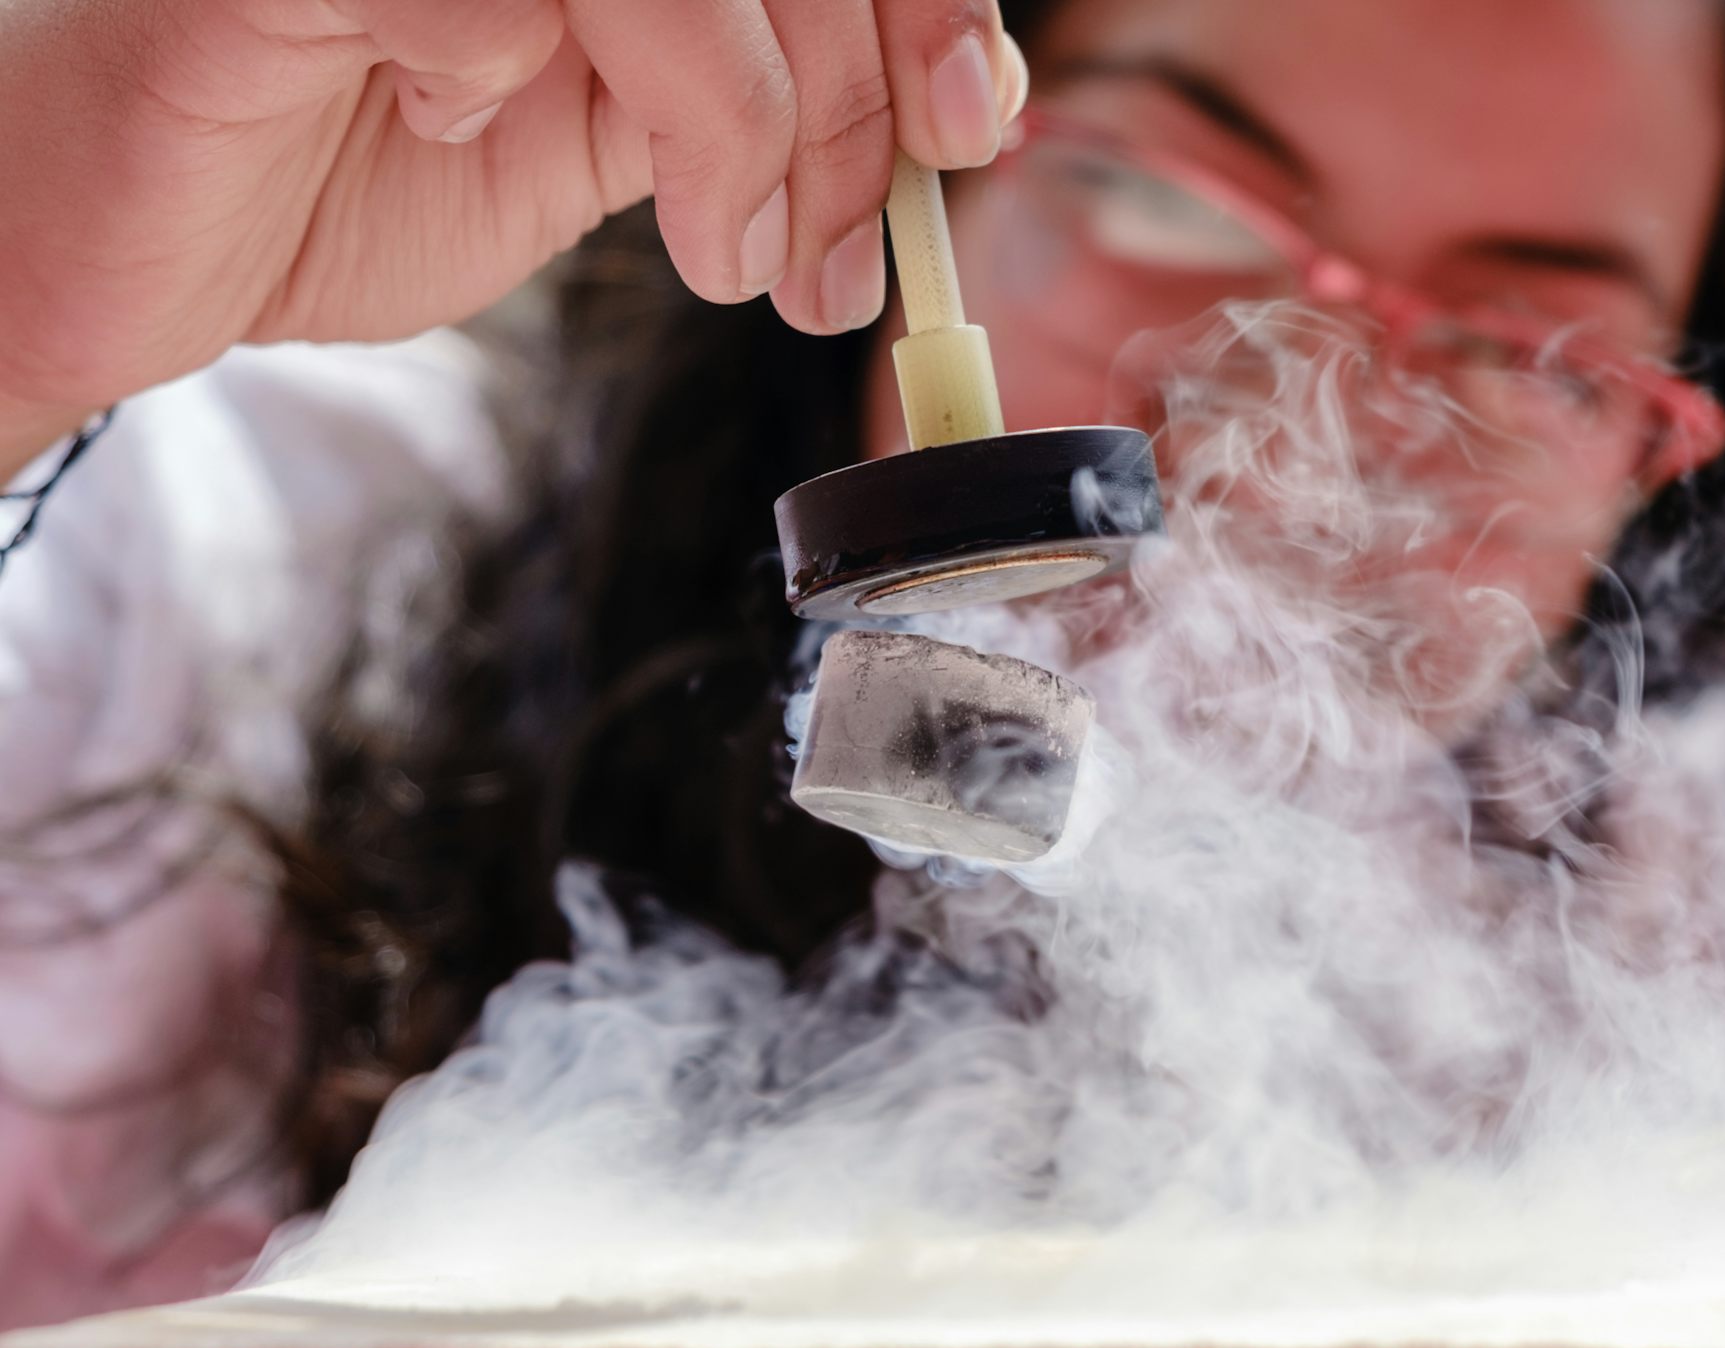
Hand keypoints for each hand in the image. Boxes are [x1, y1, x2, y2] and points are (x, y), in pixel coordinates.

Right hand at [0, 0, 1025, 442]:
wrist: (113, 241)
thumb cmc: (329, 176)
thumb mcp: (588, 141)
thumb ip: (725, 90)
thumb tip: (912, 112)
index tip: (961, 126)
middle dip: (850, 100)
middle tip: (827, 256)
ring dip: (740, 113)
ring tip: (719, 252)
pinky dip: (511, 62)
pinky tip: (451, 116)